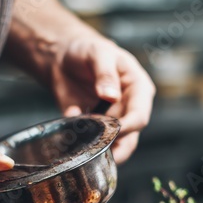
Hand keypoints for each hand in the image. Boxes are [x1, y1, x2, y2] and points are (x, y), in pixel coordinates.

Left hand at [48, 37, 155, 163]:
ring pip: (113, 148)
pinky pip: (90, 145)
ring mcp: (112, 123)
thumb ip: (105, 73)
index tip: (110, 132)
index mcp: (138, 89)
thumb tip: (111, 96)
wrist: (63, 57)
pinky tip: (70, 140)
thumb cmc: (87, 50)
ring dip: (98, 152)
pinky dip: (81, 147)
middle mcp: (129, 110)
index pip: (140, 116)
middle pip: (130, 139)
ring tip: (82, 151)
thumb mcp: (98, 53)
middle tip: (95, 151)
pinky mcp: (94, 130)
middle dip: (114, 148)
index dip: (127, 127)